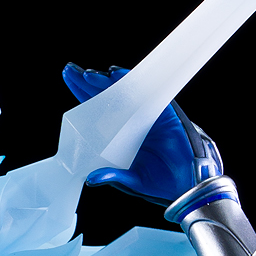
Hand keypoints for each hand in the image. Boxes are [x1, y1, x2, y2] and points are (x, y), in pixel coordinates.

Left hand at [62, 63, 222, 205]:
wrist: (185, 185)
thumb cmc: (159, 183)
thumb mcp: (131, 180)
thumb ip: (112, 176)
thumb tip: (90, 178)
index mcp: (120, 136)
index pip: (97, 111)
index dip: (83, 95)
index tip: (70, 78)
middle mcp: (131, 122)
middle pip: (106, 96)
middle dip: (88, 82)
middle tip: (71, 70)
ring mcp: (146, 115)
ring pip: (123, 92)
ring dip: (106, 82)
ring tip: (88, 76)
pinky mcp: (162, 113)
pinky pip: (145, 93)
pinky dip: (132, 83)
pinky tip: (117, 75)